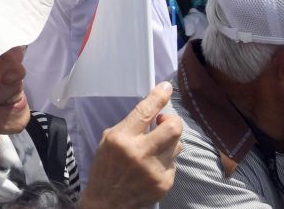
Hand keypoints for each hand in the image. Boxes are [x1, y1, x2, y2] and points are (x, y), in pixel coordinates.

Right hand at [79, 82, 181, 208]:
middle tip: (165, 122)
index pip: (145, 111)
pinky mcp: (164, 183)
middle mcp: (139, 153)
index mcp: (121, 138)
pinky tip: (153, 166)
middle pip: (173, 128)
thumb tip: (155, 114)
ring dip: (170, 142)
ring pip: (177, 145)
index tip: (166, 87)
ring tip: (157, 146)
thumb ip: (130, 126)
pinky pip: (174, 163)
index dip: (159, 96)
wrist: (107, 202)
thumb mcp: (109, 140)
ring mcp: (154, 170)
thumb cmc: (105, 167)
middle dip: (173, 121)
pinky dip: (166, 160)